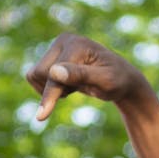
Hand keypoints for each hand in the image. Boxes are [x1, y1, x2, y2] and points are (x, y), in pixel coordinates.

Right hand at [25, 34, 154, 121]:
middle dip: (55, 89)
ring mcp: (58, 47)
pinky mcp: (54, 56)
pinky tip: (70, 84)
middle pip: (39, 73)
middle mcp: (64, 40)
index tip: (41, 116)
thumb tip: (54, 72)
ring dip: (52, 88)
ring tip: (76, 86)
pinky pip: (36, 77)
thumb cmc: (118, 81)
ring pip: (35, 75)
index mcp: (76, 44)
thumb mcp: (105, 82)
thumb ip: (81, 75)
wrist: (123, 79)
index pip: (52, 74)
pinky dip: (51, 87)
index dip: (50, 95)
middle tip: (79, 89)